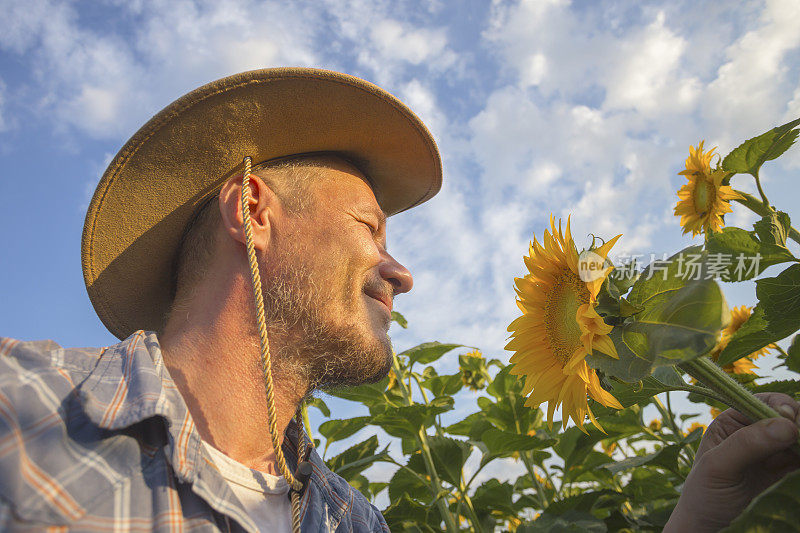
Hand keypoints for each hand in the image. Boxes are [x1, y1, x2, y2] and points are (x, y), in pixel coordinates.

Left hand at [665, 393, 799, 531]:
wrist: (709, 523)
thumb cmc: (704, 492)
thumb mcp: (718, 466)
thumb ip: (747, 444)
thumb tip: (785, 424)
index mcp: (730, 421)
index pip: (762, 401)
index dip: (781, 406)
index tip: (792, 421)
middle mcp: (751, 429)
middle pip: (786, 415)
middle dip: (799, 422)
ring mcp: (768, 448)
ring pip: (797, 434)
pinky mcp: (781, 466)